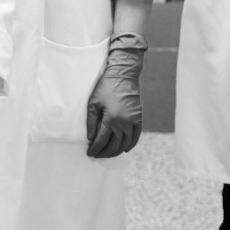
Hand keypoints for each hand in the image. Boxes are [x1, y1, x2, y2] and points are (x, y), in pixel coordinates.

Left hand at [86, 42, 144, 157]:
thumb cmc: (105, 87)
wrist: (123, 75)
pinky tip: (124, 149)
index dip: (95, 149)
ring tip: (108, 153)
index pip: (102, 141)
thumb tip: (91, 139)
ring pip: (125, 144)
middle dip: (104, 153)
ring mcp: (133, 121)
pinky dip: (130, 145)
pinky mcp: (139, 118)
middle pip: (114, 145)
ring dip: (116, 151)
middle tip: (97, 154)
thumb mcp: (93, 103)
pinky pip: (135, 137)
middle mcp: (124, 123)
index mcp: (111, 119)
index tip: (90, 153)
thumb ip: (91, 122)